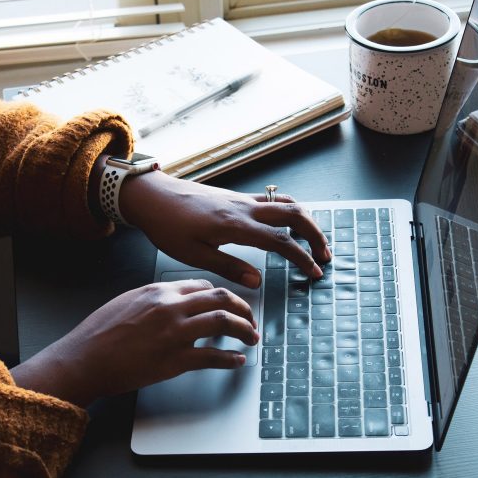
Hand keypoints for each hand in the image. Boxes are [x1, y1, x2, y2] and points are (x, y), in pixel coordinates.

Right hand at [11, 279, 257, 406]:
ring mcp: (174, 333)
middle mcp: (171, 307)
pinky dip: (230, 359)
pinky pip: (212, 357)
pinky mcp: (174, 360)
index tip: (229, 304)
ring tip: (251, 338)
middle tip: (250, 319)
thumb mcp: (128, 300)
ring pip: (224, 322)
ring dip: (244, 330)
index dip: (222, 295)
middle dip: (243, 308)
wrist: (84, 358)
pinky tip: (236, 361)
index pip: (204, 286)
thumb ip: (156, 298)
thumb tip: (177, 302)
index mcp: (159, 291)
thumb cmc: (100, 332)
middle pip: (221, 299)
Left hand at [119, 170, 330, 287]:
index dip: (301, 257)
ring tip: (313, 239)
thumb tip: (258, 281)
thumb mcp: (194, 255)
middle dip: (315, 234)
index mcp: (235, 225)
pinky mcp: (235, 196)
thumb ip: (229, 267)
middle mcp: (244, 208)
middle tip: (324, 255)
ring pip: (285, 202)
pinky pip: (271, 199)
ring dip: (305, 220)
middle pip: (294, 214)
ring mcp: (241, 199)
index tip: (314, 272)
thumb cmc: (168, 226)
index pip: (281, 241)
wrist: (153, 196)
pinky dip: (288, 210)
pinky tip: (287, 223)